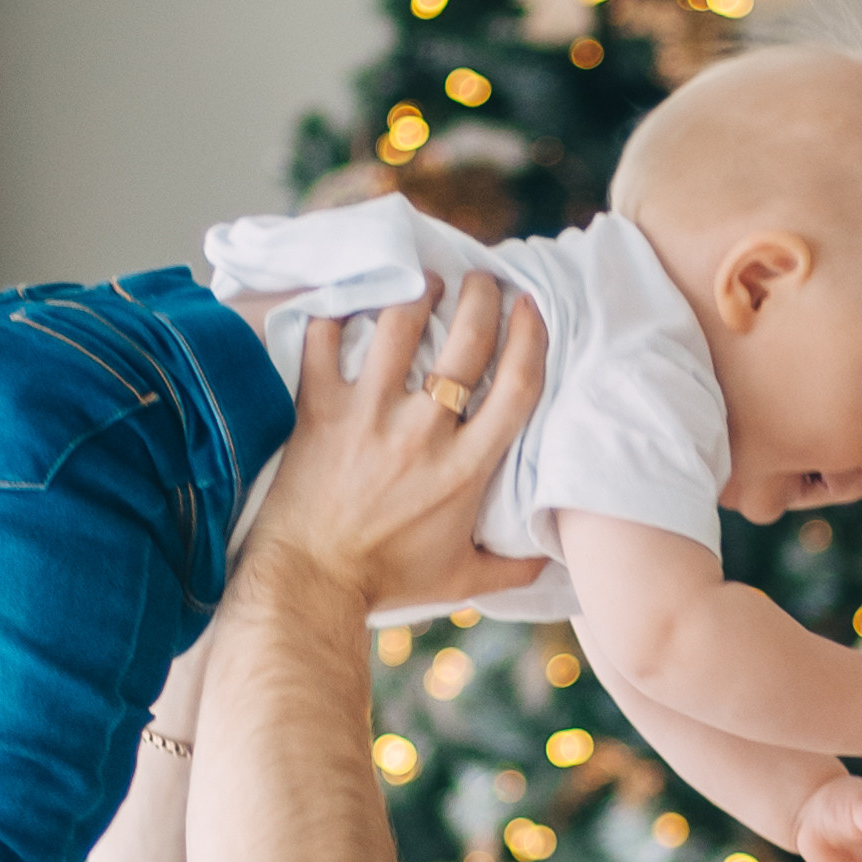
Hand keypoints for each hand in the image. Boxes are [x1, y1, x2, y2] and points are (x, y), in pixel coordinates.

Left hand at [242, 276, 547, 624]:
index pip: (517, 386)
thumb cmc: (386, 580)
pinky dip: (336, 312)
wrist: (310, 582)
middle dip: (482, 296)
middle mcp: (424, 433)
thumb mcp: (462, 580)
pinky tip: (350, 303)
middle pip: (468, 340)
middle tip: (481, 279)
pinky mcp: (320, 407)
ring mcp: (370, 414)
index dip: (531, 335)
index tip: (528, 305)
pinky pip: (326, 338)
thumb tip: (551, 561)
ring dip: (418, 292)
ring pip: (400, 324)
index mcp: (467, 469)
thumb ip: (512, 567)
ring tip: (423, 283)